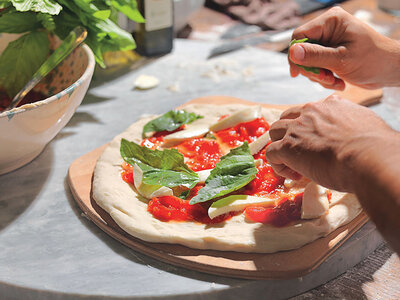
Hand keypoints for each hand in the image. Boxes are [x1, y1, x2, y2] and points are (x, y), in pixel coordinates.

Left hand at [265, 95, 391, 191]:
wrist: (369, 158)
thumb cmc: (374, 148)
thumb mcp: (365, 124)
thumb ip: (352, 123)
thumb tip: (352, 134)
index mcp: (331, 105)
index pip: (310, 111)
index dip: (310, 128)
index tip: (319, 145)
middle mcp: (310, 112)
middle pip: (288, 118)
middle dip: (290, 134)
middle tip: (302, 153)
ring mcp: (297, 128)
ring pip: (275, 131)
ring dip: (281, 147)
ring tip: (294, 165)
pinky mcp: (288, 147)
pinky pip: (271, 153)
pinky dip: (278, 165)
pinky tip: (293, 175)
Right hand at [289, 7, 399, 89]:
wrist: (389, 70)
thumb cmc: (373, 60)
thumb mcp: (342, 60)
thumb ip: (315, 56)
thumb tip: (292, 53)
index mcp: (331, 21)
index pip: (299, 35)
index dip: (296, 55)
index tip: (298, 73)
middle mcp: (328, 28)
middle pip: (302, 50)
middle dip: (312, 69)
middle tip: (326, 79)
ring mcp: (329, 40)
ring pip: (308, 61)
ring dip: (319, 76)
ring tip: (335, 81)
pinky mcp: (330, 52)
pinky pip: (316, 66)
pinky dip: (324, 77)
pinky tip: (338, 81)